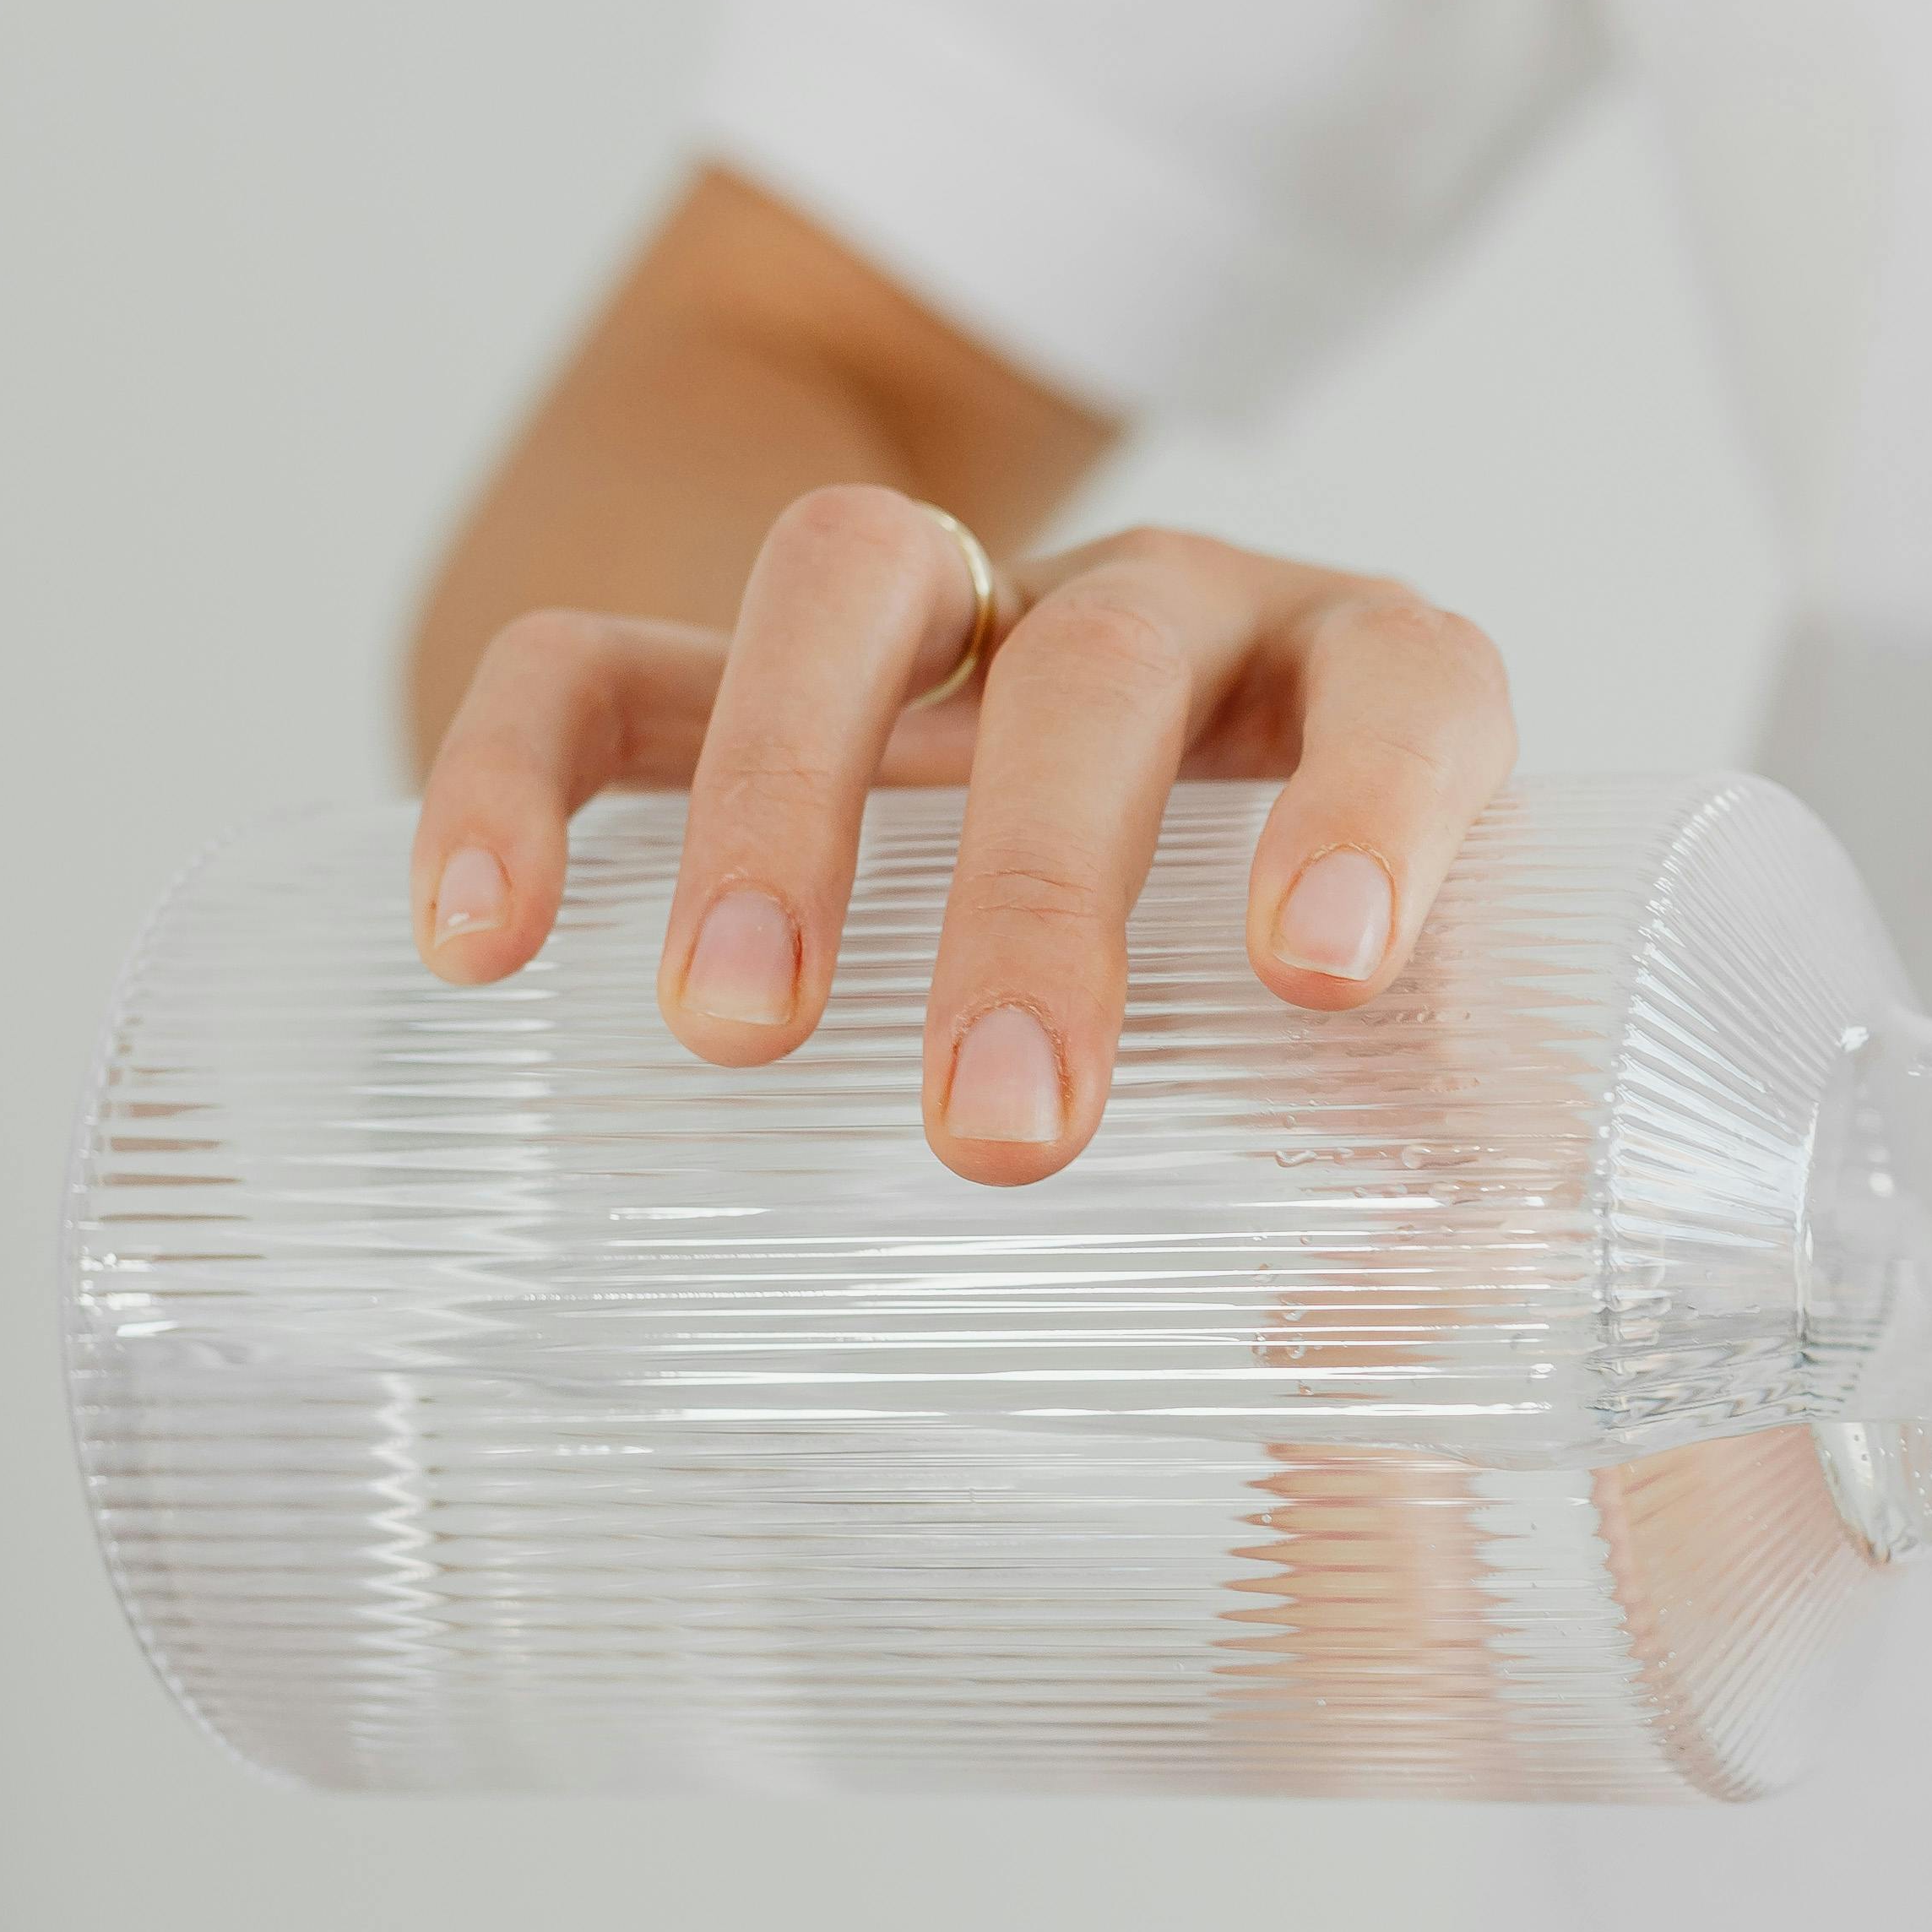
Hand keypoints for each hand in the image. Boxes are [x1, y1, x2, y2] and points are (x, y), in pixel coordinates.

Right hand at [408, 489, 1517, 1182]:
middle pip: (1100, 673)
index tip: (1313, 978)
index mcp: (1365, 699)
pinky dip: (521, 773)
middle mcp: (1166, 624)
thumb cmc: (1327, 1038)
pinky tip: (475, 945)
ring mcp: (948, 629)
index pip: (1407, 689)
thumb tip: (1365, 1343)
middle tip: (1000, 1134)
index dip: (1374, 803)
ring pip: (851, 588)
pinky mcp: (739, 676)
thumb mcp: (1427, 1113)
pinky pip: (604, 667)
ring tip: (737, 1026)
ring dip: (784, 796)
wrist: (1149, 913)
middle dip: (1038, 893)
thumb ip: (1455, 1234)